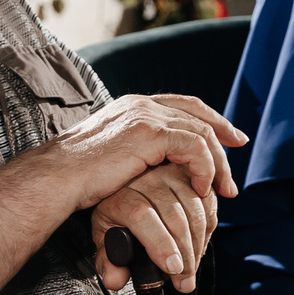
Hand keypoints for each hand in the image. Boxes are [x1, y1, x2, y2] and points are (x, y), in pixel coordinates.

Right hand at [47, 92, 246, 214]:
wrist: (57, 177)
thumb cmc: (76, 177)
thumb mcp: (111, 158)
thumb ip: (136, 154)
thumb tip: (152, 170)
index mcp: (132, 106)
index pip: (183, 105)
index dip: (211, 119)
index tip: (230, 138)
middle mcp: (141, 104)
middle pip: (198, 114)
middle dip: (223, 138)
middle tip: (235, 164)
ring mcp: (146, 115)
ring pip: (202, 132)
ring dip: (218, 163)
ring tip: (222, 190)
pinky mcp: (151, 132)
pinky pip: (195, 146)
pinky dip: (205, 168)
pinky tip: (202, 189)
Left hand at [91, 161, 211, 291]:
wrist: (125, 181)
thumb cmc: (116, 209)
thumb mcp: (104, 233)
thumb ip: (107, 260)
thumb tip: (114, 280)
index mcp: (120, 195)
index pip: (142, 217)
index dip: (161, 245)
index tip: (172, 268)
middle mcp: (147, 179)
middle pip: (175, 218)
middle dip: (185, 256)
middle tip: (184, 279)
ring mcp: (171, 175)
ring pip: (196, 211)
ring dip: (198, 246)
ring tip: (191, 268)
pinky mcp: (191, 175)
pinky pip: (208, 203)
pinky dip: (208, 229)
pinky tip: (198, 246)